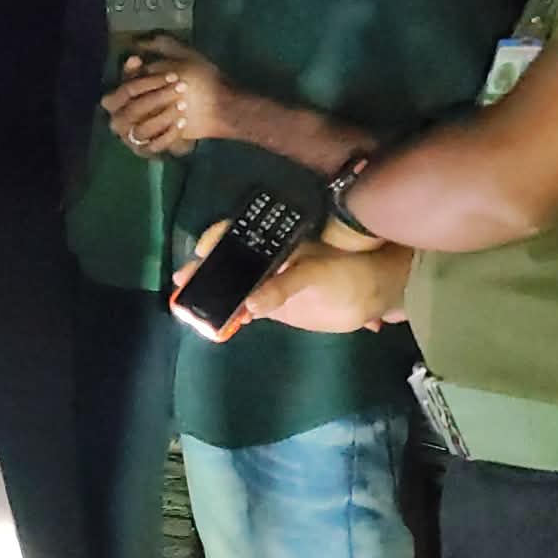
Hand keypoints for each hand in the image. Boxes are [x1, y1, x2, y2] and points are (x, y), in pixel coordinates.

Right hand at [103, 39, 224, 156]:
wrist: (221, 104)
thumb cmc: (200, 79)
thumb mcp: (182, 56)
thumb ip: (159, 46)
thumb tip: (136, 43)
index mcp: (133, 89)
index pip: (121, 90)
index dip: (137, 83)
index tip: (164, 75)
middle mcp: (131, 111)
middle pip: (127, 110)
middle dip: (153, 98)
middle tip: (179, 89)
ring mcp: (140, 131)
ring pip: (138, 129)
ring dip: (161, 116)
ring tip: (183, 106)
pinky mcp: (153, 147)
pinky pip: (150, 145)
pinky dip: (168, 133)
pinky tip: (183, 122)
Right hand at [170, 221, 409, 334]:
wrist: (374, 296)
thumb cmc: (345, 274)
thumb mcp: (313, 276)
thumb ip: (281, 289)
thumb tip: (250, 304)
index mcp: (274, 245)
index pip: (237, 234)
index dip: (215, 240)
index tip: (200, 253)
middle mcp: (267, 261)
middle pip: (229, 262)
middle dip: (205, 270)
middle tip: (183, 282)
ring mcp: (269, 283)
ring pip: (234, 286)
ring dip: (214, 294)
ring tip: (190, 305)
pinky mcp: (274, 306)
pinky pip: (246, 309)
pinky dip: (231, 314)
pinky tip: (218, 323)